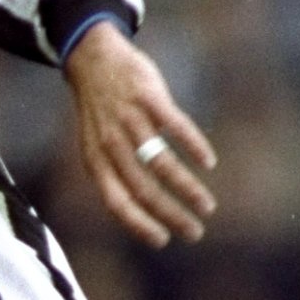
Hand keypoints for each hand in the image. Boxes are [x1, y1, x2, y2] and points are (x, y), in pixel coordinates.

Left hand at [65, 21, 216, 246]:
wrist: (91, 58)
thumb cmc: (100, 111)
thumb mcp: (96, 144)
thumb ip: (114, 172)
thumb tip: (140, 209)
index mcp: (96, 160)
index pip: (116, 201)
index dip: (139, 224)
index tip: (163, 241)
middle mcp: (111, 143)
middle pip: (144, 188)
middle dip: (172, 215)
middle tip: (195, 232)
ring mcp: (130, 119)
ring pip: (162, 163)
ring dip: (188, 188)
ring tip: (207, 205)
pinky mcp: (149, 96)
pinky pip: (176, 126)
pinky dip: (194, 146)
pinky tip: (208, 162)